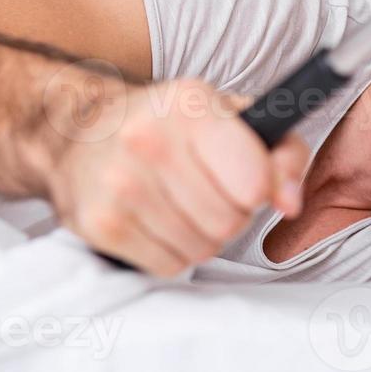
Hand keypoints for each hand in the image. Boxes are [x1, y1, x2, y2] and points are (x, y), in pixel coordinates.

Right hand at [43, 76, 307, 276]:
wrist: (79, 134)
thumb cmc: (169, 126)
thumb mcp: (231, 118)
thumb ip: (282, 153)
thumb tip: (291, 202)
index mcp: (190, 105)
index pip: (253, 180)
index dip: (259, 189)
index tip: (246, 181)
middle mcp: (148, 141)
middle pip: (229, 222)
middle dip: (231, 215)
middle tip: (210, 194)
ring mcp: (119, 184)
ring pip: (201, 248)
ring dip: (202, 236)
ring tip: (183, 207)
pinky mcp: (99, 223)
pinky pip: (168, 266)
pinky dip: (172, 252)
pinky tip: (158, 222)